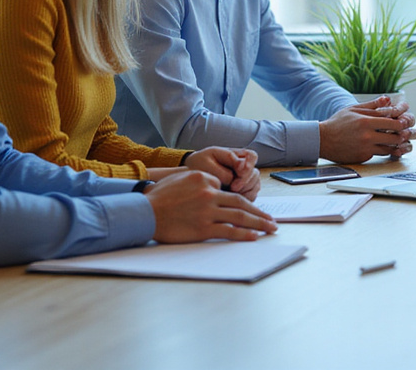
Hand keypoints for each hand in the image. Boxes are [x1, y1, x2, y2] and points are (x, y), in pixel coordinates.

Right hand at [145, 171, 276, 242]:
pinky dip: (244, 234)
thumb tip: (215, 190)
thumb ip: (200, 183)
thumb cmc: (159, 197)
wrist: (144, 213)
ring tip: (270, 228)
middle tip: (272, 219)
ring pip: (240, 216)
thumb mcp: (181, 180)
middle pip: (241, 202)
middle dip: (259, 213)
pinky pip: (229, 231)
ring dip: (259, 223)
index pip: (227, 189)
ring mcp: (207, 212)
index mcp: (204, 179)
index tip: (248, 209)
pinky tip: (254, 236)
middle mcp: (209, 193)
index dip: (237, 201)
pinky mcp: (203, 228)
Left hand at [184, 147, 260, 199]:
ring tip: (231, 194)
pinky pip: (251, 196)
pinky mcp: (242, 191)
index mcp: (235, 155)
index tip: (239, 172)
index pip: (252, 156)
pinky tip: (234, 201)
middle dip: (246, 181)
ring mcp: (244, 179)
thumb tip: (240, 172)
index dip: (249, 164)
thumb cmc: (199, 166)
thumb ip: (224, 166)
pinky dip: (245, 199)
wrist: (190, 178)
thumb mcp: (207, 161)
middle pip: (255, 173)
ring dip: (246, 191)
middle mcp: (243, 167)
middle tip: (233, 188)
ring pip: (255, 185)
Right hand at [319, 97, 415, 163]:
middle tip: (404, 132)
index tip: (404, 121)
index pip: (392, 123)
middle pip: (394, 137)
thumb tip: (387, 99)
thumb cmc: (338, 123)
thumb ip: (372, 105)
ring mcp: (366, 149)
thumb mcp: (354, 109)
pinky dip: (382, 150)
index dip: (401, 122)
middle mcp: (367, 137)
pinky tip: (383, 145)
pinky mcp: (363, 157)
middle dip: (401, 134)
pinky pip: (378, 154)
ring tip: (396, 139)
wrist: (323, 140)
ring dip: (394, 144)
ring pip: (389, 148)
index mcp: (366, 122)